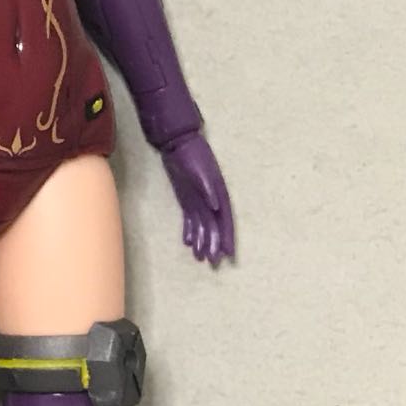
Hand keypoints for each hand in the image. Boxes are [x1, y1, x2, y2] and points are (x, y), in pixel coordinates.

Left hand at [162, 133, 234, 265]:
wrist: (178, 143)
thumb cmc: (192, 156)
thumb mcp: (200, 172)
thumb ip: (208, 190)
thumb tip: (217, 207)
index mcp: (218, 194)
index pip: (224, 221)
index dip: (226, 237)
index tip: (227, 254)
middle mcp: (211, 200)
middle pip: (214, 227)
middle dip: (213, 244)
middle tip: (211, 262)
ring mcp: (198, 200)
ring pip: (202, 225)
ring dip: (201, 240)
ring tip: (198, 257)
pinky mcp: (187, 198)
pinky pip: (190, 219)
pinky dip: (190, 230)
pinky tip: (188, 242)